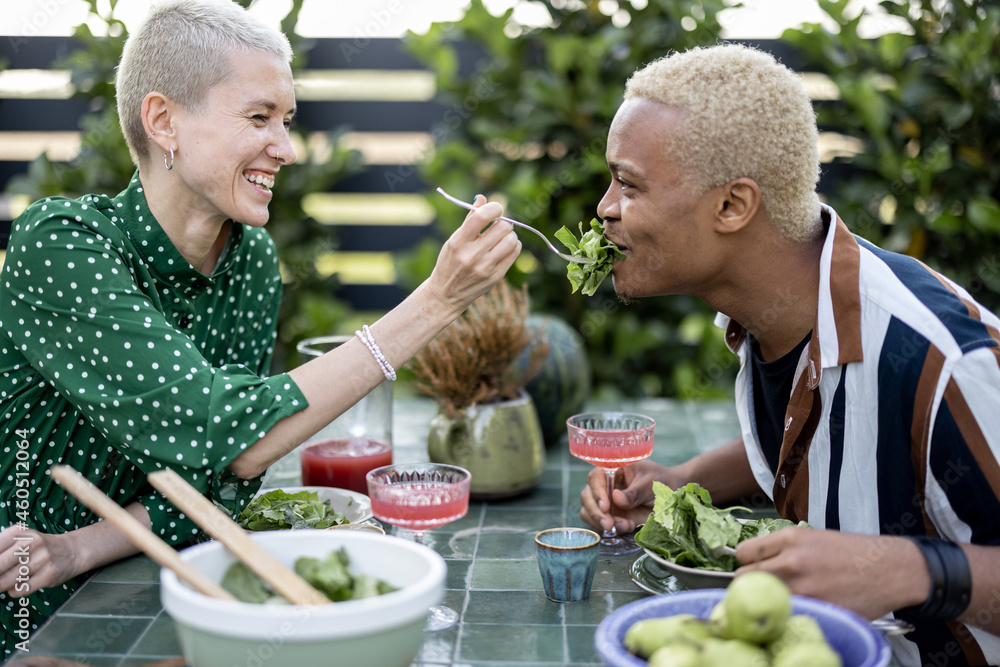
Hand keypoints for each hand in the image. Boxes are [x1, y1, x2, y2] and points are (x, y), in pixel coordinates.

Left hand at [0, 525, 78, 595]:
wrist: (72, 551)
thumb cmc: (40, 546)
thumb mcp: (22, 538)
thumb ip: (1, 547)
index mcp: (20, 532)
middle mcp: (32, 543)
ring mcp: (41, 559)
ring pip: (6, 581)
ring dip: (1, 586)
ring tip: (5, 583)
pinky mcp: (48, 575)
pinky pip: (20, 590)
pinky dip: (14, 591)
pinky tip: (18, 585)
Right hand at [425, 195, 520, 313]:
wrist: (446, 294)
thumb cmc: (450, 262)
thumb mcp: (454, 240)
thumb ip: (469, 219)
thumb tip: (482, 198)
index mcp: (458, 242)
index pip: (481, 216)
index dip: (494, 208)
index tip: (496, 209)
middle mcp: (472, 255)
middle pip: (502, 227)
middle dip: (503, 222)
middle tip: (499, 225)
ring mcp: (485, 268)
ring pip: (512, 240)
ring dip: (510, 234)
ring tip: (502, 237)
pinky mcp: (495, 277)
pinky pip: (515, 253)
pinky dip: (514, 246)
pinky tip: (505, 247)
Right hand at [579, 460, 680, 533]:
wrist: (671, 495)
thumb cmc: (661, 482)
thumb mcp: (652, 484)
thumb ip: (635, 492)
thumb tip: (616, 498)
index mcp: (612, 469)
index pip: (595, 477)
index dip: (597, 491)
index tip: (606, 506)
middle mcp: (604, 485)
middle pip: (587, 496)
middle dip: (596, 512)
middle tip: (610, 524)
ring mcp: (605, 501)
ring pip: (588, 512)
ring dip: (601, 522)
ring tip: (626, 526)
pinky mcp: (609, 516)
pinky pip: (599, 524)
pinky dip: (609, 529)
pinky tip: (628, 527)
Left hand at [735, 527, 926, 619]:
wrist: (892, 569)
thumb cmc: (854, 552)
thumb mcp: (814, 537)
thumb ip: (784, 548)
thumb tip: (757, 561)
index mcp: (791, 538)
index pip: (743, 552)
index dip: (745, 562)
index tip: (751, 568)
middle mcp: (793, 561)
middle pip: (746, 577)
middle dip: (750, 584)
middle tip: (760, 589)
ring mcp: (805, 588)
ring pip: (765, 599)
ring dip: (767, 601)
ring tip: (778, 601)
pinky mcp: (819, 609)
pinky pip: (788, 614)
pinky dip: (788, 615)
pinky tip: (797, 611)